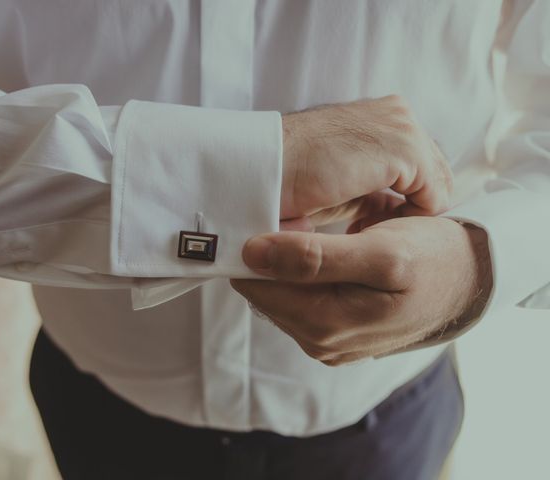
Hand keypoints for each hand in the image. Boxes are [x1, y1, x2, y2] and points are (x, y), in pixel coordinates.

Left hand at [231, 216, 491, 365]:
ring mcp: (327, 342)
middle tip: (298, 217)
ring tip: (318, 234)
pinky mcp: (333, 334)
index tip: (261, 216)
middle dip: (272, 256)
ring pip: (280, 296)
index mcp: (328, 325)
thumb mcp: (382, 252)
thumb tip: (253, 254)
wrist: (467, 280)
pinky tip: (326, 254)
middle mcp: (321, 342)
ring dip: (288, 263)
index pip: (257, 287)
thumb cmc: (430, 259)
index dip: (254, 250)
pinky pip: (299, 301)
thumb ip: (317, 257)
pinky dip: (304, 274)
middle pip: (266, 293)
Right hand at [280, 96, 452, 226]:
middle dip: (411, 205)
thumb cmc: (292, 174)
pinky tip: (372, 225)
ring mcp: (403, 127)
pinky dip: (410, 219)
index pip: (420, 162)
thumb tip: (392, 207)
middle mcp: (397, 113)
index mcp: (381, 115)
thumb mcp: (342, 178)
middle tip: (372, 228)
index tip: (371, 221)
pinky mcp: (404, 148)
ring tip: (370, 228)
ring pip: (437, 185)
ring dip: (409, 213)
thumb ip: (374, 185)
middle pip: (434, 173)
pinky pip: (434, 196)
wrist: (264, 165)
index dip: (405, 198)